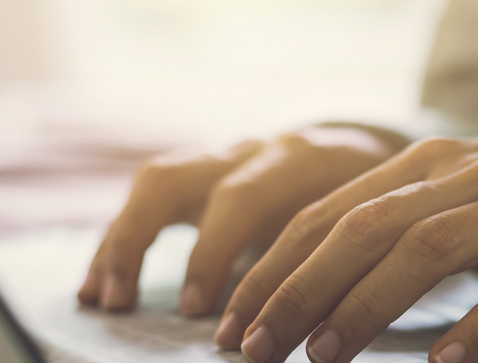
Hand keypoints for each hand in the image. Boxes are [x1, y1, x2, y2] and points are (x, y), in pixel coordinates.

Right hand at [77, 125, 407, 314]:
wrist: (378, 149)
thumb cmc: (377, 201)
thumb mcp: (374, 224)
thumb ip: (344, 261)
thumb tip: (313, 328)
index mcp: (301, 159)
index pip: (243, 196)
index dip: (213, 252)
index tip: (199, 313)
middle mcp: (252, 150)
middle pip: (177, 177)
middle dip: (139, 239)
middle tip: (121, 303)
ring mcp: (224, 155)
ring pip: (157, 181)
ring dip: (120, 241)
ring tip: (100, 298)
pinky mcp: (208, 171)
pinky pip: (152, 198)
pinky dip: (124, 240)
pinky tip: (102, 284)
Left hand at [217, 136, 477, 362]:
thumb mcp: (437, 196)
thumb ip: (377, 226)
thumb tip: (293, 288)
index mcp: (417, 165)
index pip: (329, 213)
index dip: (275, 268)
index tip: (234, 323)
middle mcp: (460, 177)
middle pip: (366, 228)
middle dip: (302, 289)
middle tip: (260, 347)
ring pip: (431, 249)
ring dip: (370, 303)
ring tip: (327, 356)